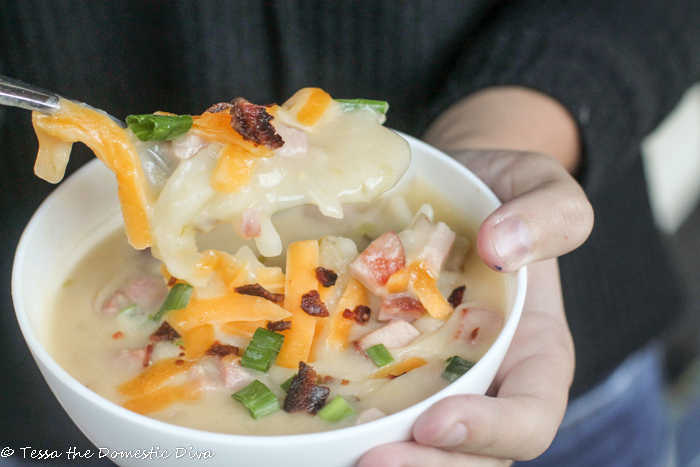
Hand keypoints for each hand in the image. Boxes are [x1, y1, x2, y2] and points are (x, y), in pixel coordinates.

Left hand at [358, 148, 590, 465]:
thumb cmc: (502, 192)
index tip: (434, 419)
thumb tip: (501, 248)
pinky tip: (309, 409)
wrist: (455, 187)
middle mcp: (485, 380)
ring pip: (420, 444)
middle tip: (371, 459)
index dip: (488, 433)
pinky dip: (347, 418)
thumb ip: (550, 216)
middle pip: (470, 457)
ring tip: (339, 450)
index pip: (529, 419)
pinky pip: (372, 402)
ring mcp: (434, 376)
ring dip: (386, 456)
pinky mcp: (388, 362)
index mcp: (534, 353)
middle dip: (426, 466)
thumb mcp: (542, 186)